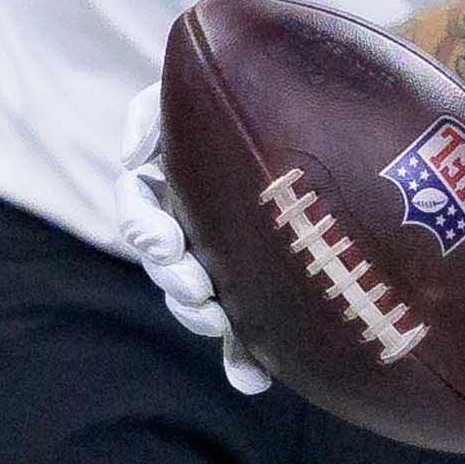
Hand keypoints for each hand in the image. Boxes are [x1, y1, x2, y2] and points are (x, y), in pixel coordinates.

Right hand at [112, 81, 268, 396]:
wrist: (333, 108)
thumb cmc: (261, 88)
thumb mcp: (203, 83)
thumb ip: (157, 111)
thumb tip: (131, 155)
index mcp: (173, 176)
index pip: (138, 205)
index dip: (145, 228)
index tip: (166, 241)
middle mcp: (194, 219)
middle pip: (167, 263)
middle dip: (176, 283)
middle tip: (199, 291)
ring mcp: (230, 257)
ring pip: (202, 301)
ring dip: (206, 320)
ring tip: (223, 327)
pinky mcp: (267, 288)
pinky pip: (250, 331)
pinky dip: (245, 359)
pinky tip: (255, 380)